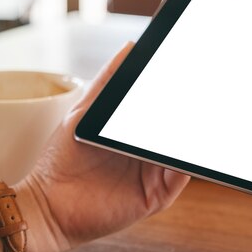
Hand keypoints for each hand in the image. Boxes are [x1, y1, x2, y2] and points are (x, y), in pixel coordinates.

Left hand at [16, 42, 189, 251]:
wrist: (48, 204)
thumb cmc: (63, 159)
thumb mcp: (85, 111)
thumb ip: (107, 82)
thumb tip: (131, 48)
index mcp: (137, 134)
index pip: (166, 111)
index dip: (180, 93)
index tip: (190, 69)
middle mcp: (151, 153)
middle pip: (179, 130)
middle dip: (191, 112)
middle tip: (203, 89)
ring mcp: (155, 175)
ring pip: (182, 152)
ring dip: (191, 135)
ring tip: (197, 114)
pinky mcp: (155, 196)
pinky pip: (178, 177)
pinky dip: (185, 162)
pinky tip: (183, 146)